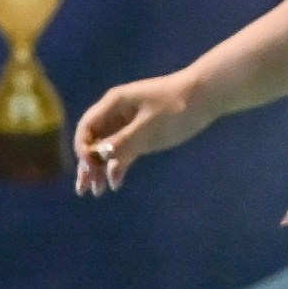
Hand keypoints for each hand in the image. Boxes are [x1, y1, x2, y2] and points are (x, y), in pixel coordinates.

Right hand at [73, 72, 209, 195]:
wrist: (205, 96)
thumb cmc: (176, 106)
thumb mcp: (149, 125)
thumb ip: (125, 141)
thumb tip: (100, 157)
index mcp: (114, 104)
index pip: (87, 127)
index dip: (83, 148)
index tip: (88, 167)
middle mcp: (116, 114)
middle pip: (94, 140)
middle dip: (88, 164)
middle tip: (84, 188)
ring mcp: (129, 125)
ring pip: (107, 149)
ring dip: (100, 169)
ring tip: (95, 191)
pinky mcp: (142, 135)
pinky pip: (124, 152)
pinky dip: (118, 166)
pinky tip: (115, 183)